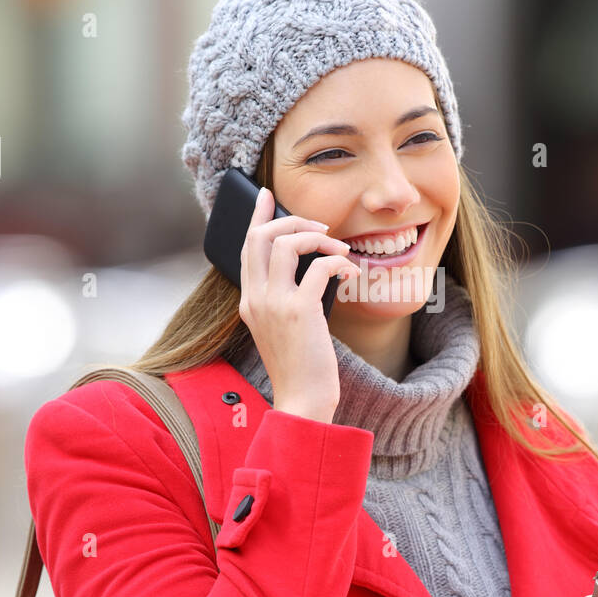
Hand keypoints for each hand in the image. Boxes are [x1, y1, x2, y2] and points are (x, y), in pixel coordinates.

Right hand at [239, 187, 358, 423]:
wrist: (303, 400)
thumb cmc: (300, 365)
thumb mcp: (285, 327)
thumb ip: (286, 297)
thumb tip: (312, 264)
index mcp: (249, 302)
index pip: (247, 248)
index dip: (257, 218)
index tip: (266, 196)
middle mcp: (255, 299)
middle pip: (261, 237)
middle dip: (292, 221)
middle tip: (321, 227)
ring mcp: (274, 304)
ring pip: (286, 244)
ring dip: (317, 237)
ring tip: (339, 249)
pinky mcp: (299, 312)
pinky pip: (319, 268)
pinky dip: (338, 263)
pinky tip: (351, 273)